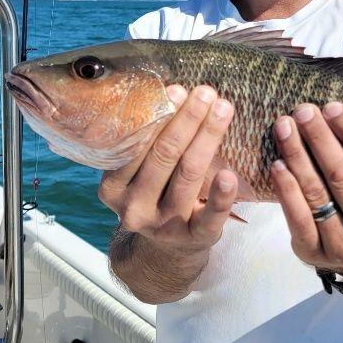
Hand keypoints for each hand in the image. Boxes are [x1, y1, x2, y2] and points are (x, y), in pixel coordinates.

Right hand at [98, 84, 237, 253]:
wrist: (165, 252)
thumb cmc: (154, 195)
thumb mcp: (136, 176)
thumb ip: (145, 143)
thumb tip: (170, 91)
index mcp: (112, 187)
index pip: (137, 145)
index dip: (159, 115)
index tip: (178, 89)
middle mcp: (133, 207)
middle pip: (164, 155)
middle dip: (187, 119)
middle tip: (206, 92)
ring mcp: (163, 225)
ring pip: (188, 174)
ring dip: (208, 136)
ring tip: (223, 109)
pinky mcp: (194, 238)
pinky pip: (210, 215)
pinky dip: (222, 194)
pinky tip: (229, 174)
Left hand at [270, 101, 342, 274]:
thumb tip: (332, 114)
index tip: (331, 107)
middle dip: (320, 138)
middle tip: (303, 111)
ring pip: (317, 193)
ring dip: (297, 155)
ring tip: (284, 128)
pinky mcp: (313, 253)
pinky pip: (297, 217)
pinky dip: (286, 188)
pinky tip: (278, 164)